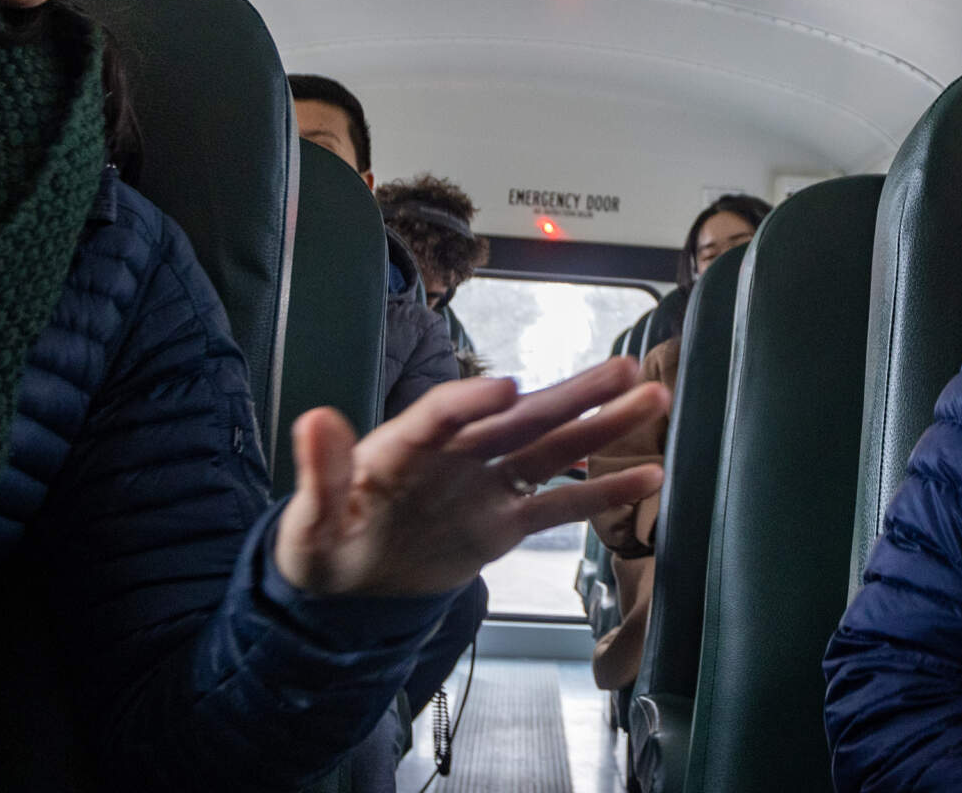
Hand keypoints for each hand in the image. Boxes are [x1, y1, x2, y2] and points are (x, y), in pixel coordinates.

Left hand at [275, 356, 667, 596]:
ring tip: (652, 398)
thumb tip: (312, 420)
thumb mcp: (310, 522)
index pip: (440, 415)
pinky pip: (558, 506)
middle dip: (570, 395)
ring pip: (551, 450)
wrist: (349, 590)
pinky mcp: (504, 522)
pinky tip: (647, 475)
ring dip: (601, 425)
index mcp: (405, 447)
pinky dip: (601, 492)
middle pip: (518, 418)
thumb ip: (321, 474)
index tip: (504, 389)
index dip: (470, 401)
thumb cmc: (325, 545)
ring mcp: (486, 486)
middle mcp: (456, 455)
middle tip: (621, 370)